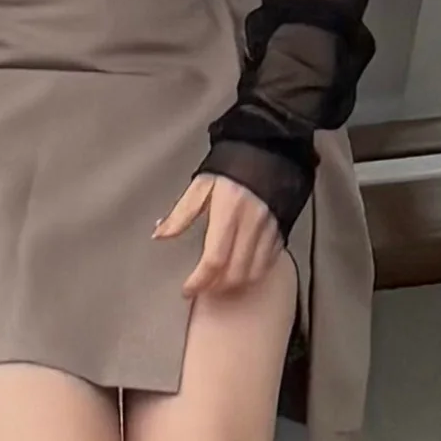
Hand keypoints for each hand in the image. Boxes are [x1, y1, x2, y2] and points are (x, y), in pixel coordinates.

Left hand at [154, 174, 282, 297]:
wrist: (269, 150)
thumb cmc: (231, 166)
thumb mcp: (201, 184)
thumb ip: (181, 213)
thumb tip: (159, 234)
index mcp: (228, 211)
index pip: (214, 259)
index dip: (199, 280)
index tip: (187, 290)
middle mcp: (251, 224)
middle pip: (234, 272)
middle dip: (215, 286)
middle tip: (201, 286)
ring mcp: (269, 230)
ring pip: (253, 273)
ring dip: (234, 284)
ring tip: (218, 283)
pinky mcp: (280, 232)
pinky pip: (268, 264)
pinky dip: (253, 274)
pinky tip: (240, 270)